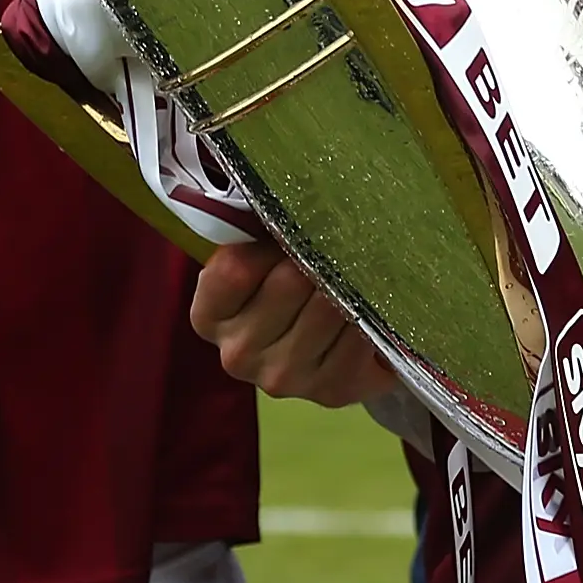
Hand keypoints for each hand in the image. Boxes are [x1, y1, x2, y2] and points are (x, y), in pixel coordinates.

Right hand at [189, 241, 395, 407]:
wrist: (330, 352)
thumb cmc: (287, 292)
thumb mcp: (259, 260)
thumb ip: (259, 234)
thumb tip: (290, 193)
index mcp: (209, 316)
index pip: (234, 269)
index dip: (270, 240)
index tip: (292, 227)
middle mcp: (238, 354)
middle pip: (289, 283)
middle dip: (319, 255)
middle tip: (339, 240)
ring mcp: (283, 376)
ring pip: (330, 306)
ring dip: (350, 282)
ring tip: (359, 268)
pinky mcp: (331, 390)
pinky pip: (360, 333)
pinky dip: (372, 312)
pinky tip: (372, 303)